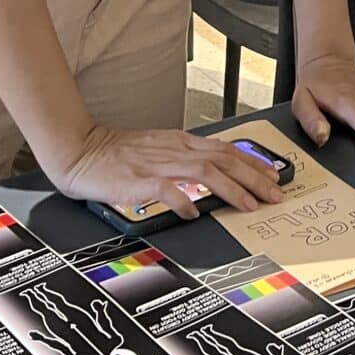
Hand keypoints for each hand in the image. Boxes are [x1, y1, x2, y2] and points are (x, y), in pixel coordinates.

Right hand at [54, 125, 285, 217]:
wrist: (80, 149)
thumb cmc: (116, 154)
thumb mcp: (157, 149)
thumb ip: (183, 160)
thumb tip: (210, 176)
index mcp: (179, 142)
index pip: (225, 149)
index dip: (252, 163)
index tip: (272, 176)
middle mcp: (174, 149)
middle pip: (224, 160)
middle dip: (254, 178)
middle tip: (274, 195)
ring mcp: (157, 163)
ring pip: (204, 172)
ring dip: (231, 189)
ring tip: (248, 205)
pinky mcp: (138, 179)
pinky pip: (166, 189)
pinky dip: (184, 199)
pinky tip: (194, 213)